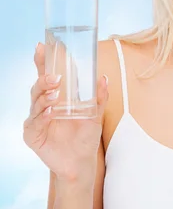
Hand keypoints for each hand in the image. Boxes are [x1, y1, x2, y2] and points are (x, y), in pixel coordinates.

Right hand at [23, 43, 109, 183]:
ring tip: (55, 94)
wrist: (81, 161)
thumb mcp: (96, 114)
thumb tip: (103, 78)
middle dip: (45, 79)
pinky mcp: (33, 135)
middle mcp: (44, 105)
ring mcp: (37, 119)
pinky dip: (42, 115)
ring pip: (35, 102)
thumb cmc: (85, 136)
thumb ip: (99, 97)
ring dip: (44, 96)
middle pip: (38, 86)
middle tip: (57, 77)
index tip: (42, 46)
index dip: (43, 61)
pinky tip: (51, 111)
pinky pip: (35, 122)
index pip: (47, 75)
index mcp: (57, 96)